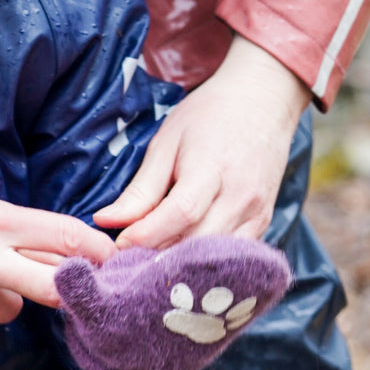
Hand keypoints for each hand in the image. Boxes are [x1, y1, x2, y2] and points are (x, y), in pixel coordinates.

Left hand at [94, 36, 310, 246]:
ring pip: (215, 258)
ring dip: (180, 268)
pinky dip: (204, 264)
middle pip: (197, 243)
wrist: (262, 101)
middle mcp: (241, 196)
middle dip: (158, 258)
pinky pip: (232, 258)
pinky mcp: (263, 224)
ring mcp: (257, 213)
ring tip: (148, 267)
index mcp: (212, 168)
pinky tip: (179, 264)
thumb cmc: (208, 116)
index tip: (117, 246)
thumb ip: (140, 188)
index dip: (146, 235)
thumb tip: (105, 221)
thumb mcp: (166, 142)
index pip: (180, 213)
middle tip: (126, 264)